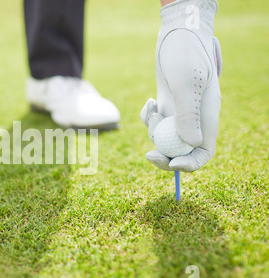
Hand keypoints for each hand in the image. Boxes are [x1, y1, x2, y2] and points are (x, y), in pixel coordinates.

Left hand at [141, 0, 221, 171]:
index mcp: (207, 118)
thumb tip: (191, 143)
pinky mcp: (166, 106)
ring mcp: (179, 113)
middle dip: (165, 156)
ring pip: (164, 137)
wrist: (176, 35)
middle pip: (181, 150)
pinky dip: (148, 118)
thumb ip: (188, 114)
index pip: (203, 152)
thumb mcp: (186, 83)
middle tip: (148, 154)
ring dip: (153, 131)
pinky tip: (150, 102)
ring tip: (154, 108)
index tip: (172, 163)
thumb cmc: (185, 54)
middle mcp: (194, 119)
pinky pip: (155, 123)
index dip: (189, 164)